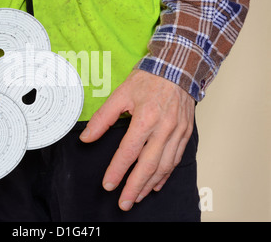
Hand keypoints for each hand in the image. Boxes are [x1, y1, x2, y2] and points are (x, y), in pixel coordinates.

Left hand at [79, 69, 194, 210]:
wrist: (178, 68)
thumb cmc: (149, 79)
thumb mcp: (121, 94)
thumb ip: (103, 118)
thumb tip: (86, 137)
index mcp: (145, 118)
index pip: (128, 152)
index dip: (117, 170)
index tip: (108, 185)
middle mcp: (163, 128)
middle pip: (148, 165)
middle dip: (134, 187)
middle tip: (123, 203)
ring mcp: (177, 132)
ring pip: (163, 166)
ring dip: (149, 185)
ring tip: (136, 197)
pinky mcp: (185, 133)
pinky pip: (175, 159)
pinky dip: (166, 175)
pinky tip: (156, 184)